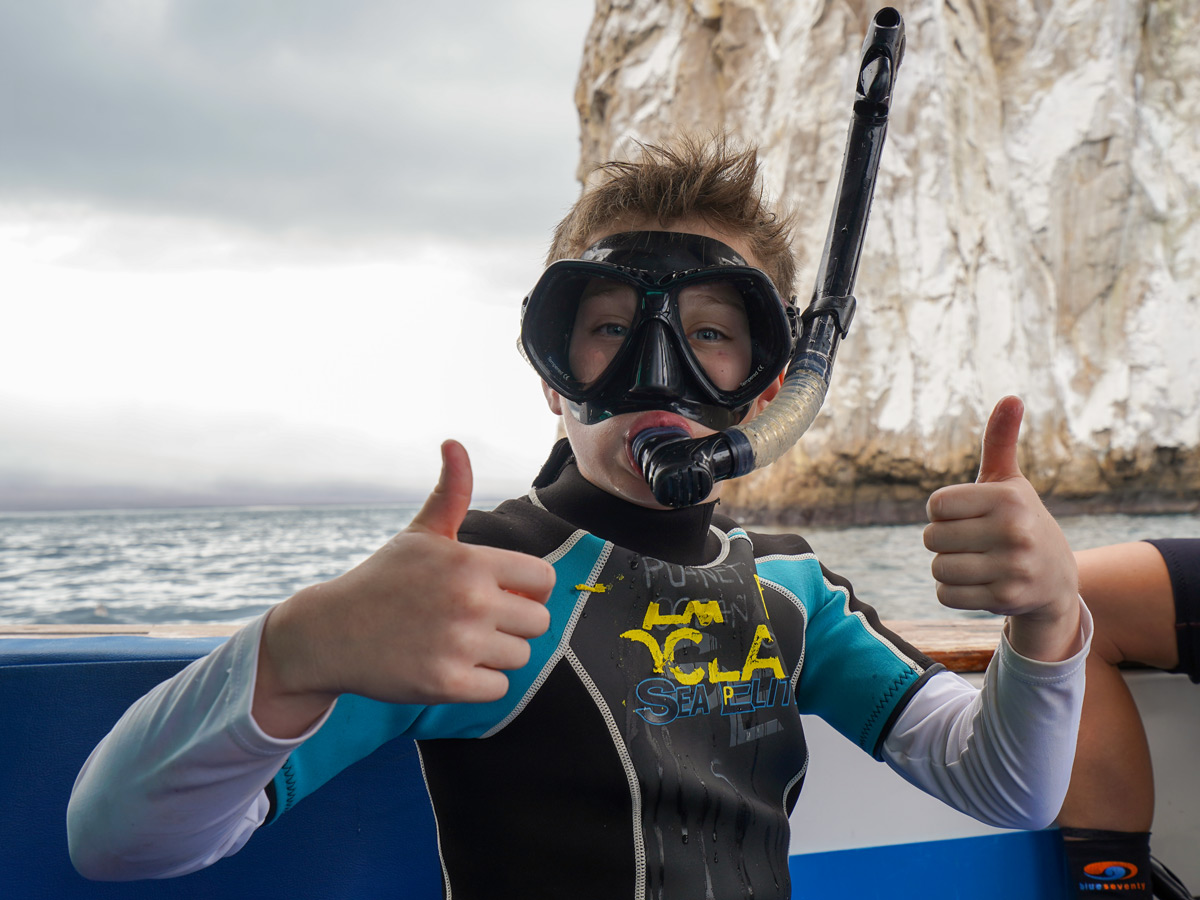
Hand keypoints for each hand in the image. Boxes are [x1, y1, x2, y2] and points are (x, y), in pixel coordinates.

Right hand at [254, 440, 554, 736]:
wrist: (331, 632)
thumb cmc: (383, 580)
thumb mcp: (420, 535)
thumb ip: (450, 493)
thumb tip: (454, 443)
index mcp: (471, 562)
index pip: (543, 579)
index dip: (528, 588)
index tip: (502, 593)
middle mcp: (470, 601)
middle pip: (538, 622)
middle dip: (514, 624)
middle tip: (477, 622)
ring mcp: (459, 644)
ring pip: (520, 657)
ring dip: (495, 655)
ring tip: (458, 643)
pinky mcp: (446, 683)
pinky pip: (498, 689)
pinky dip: (479, 683)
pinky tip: (449, 666)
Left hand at [923, 396, 1079, 660]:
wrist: (1056, 579)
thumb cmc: (1019, 521)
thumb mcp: (1010, 482)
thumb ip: (1000, 441)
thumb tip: (1010, 397)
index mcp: (1008, 498)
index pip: (935, 506)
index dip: (943, 513)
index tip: (968, 516)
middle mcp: (1014, 531)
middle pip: (931, 538)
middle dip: (944, 542)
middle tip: (975, 543)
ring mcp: (1013, 567)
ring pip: (938, 569)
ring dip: (948, 568)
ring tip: (978, 563)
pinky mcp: (1006, 599)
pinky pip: (945, 595)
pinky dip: (953, 592)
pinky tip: (979, 584)